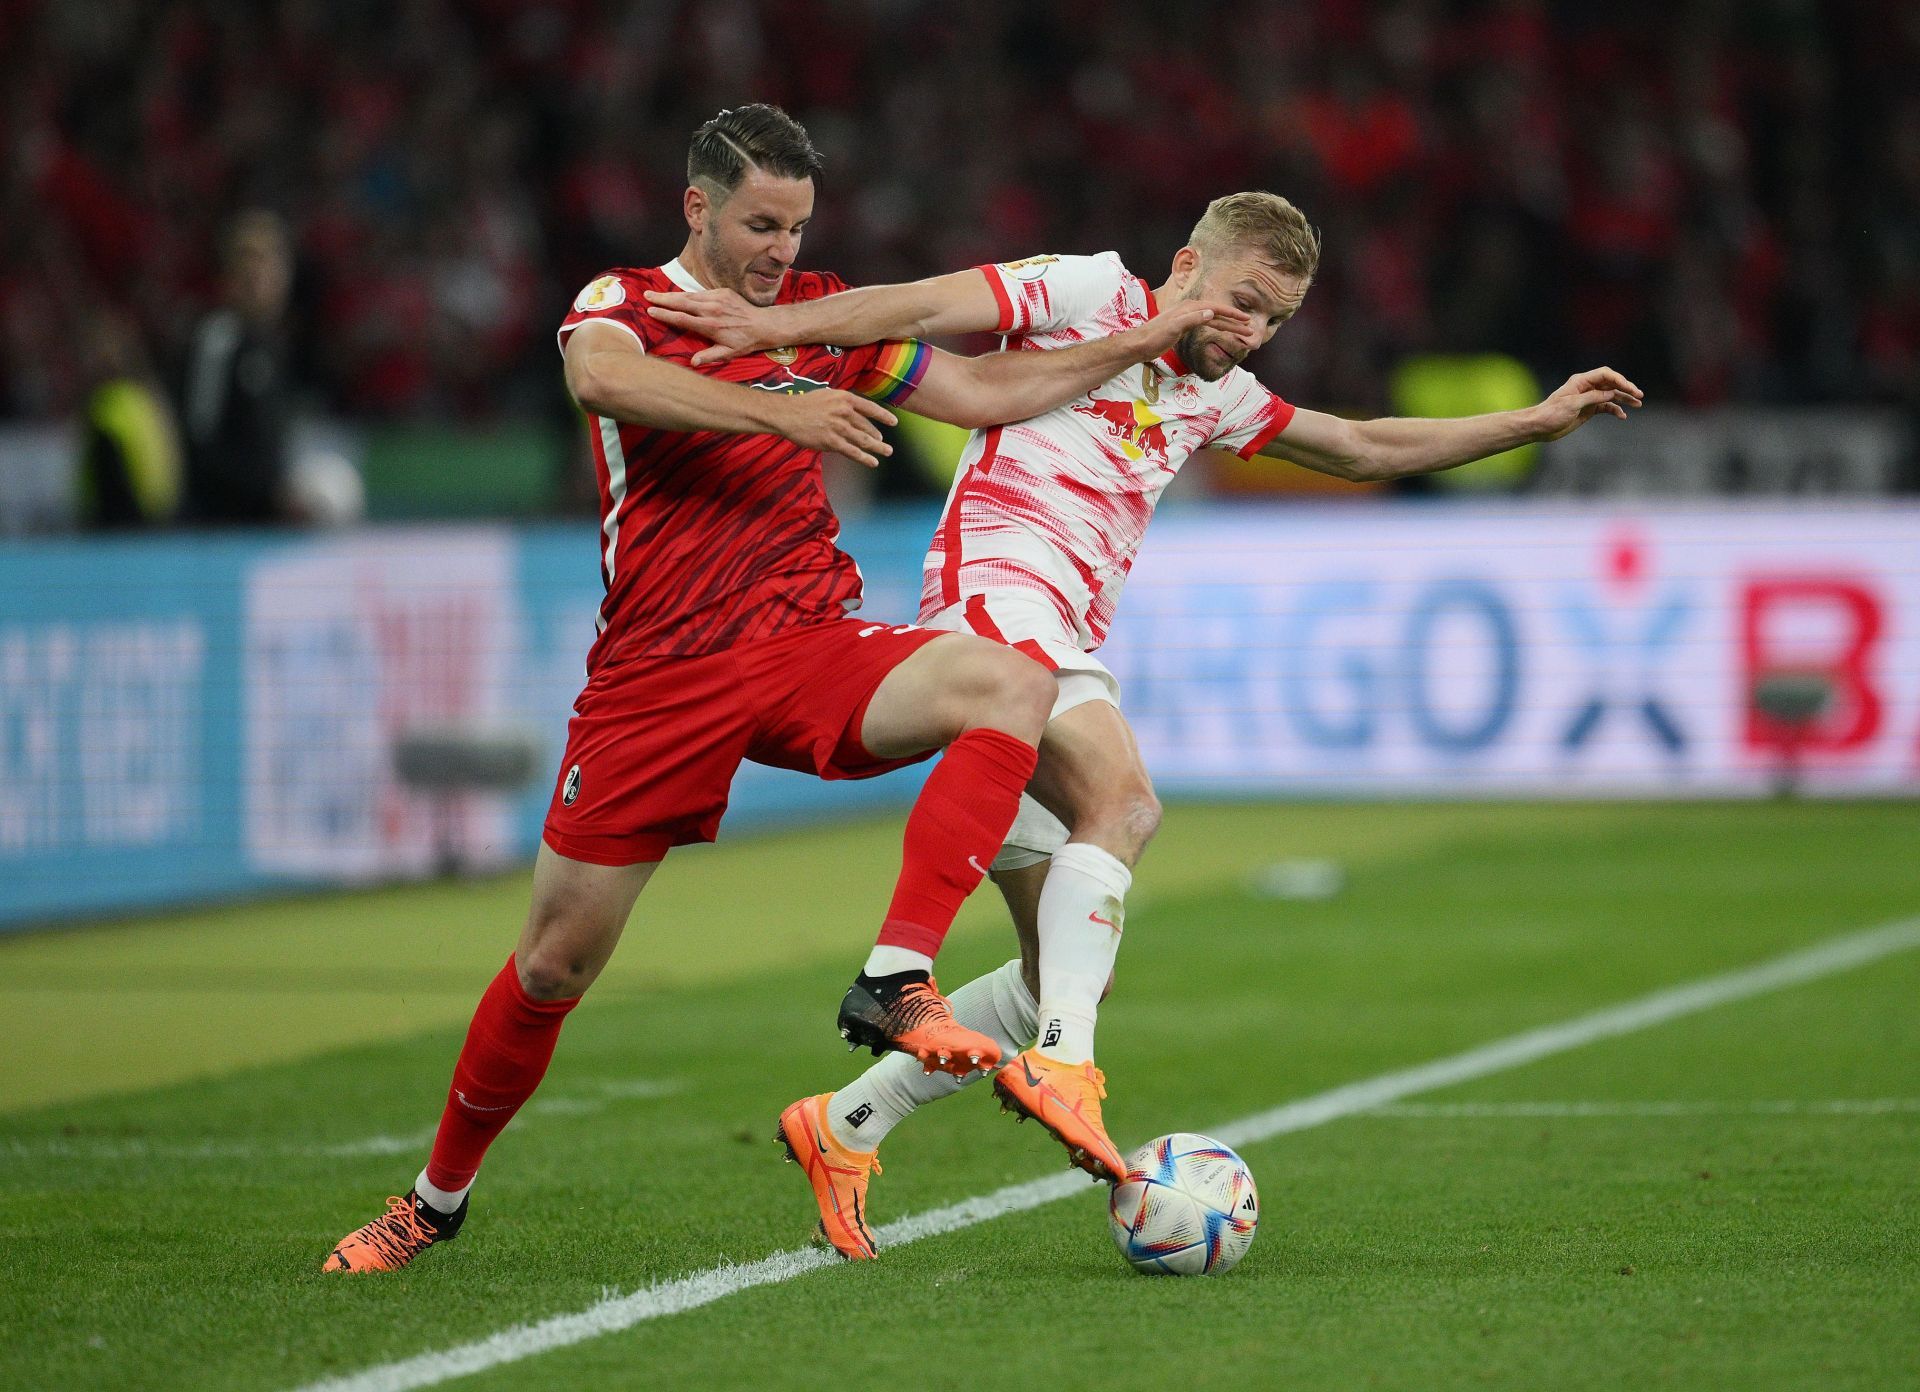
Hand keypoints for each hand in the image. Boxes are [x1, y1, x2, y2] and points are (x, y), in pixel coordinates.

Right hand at [644, 288, 780, 364]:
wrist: (763, 325)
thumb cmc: (744, 342)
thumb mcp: (728, 353)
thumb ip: (709, 357)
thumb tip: (693, 363)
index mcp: (710, 325)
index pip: (682, 319)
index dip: (665, 315)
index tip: (651, 311)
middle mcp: (712, 309)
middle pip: (682, 302)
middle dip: (662, 299)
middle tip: (646, 296)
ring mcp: (717, 298)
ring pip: (689, 295)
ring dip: (671, 294)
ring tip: (656, 294)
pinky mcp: (722, 292)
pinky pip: (701, 293)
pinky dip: (688, 294)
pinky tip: (677, 295)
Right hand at [772, 389, 896, 466]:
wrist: (786, 414)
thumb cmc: (803, 404)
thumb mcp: (826, 395)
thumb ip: (841, 402)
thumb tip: (854, 411)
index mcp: (844, 398)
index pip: (870, 408)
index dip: (883, 416)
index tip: (893, 422)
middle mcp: (844, 412)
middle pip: (867, 426)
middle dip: (878, 436)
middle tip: (884, 443)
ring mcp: (839, 427)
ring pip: (863, 440)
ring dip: (877, 448)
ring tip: (886, 452)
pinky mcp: (831, 442)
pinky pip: (852, 451)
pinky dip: (864, 458)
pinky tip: (873, 462)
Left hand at [1119, 300, 1254, 365]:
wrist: (1139, 344)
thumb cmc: (1154, 336)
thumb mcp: (1173, 328)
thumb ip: (1192, 319)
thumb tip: (1211, 312)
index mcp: (1189, 308)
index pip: (1216, 308)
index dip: (1231, 314)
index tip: (1245, 319)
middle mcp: (1190, 310)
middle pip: (1217, 315)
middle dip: (1234, 322)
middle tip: (1250, 329)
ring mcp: (1187, 318)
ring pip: (1213, 321)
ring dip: (1228, 326)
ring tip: (1242, 333)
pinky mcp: (1184, 327)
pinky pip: (1206, 326)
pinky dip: (1217, 329)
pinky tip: (1223, 331)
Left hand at [1531, 367, 1644, 441]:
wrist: (1539, 427)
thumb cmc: (1551, 413)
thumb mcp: (1573, 404)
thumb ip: (1593, 397)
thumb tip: (1612, 393)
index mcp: (1581, 381)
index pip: (1605, 375)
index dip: (1619, 380)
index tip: (1630, 389)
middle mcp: (1586, 387)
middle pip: (1611, 384)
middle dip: (1625, 388)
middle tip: (1639, 395)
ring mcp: (1588, 399)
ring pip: (1610, 395)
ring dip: (1624, 399)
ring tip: (1638, 404)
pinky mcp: (1588, 410)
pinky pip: (1605, 407)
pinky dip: (1614, 410)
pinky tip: (1622, 416)